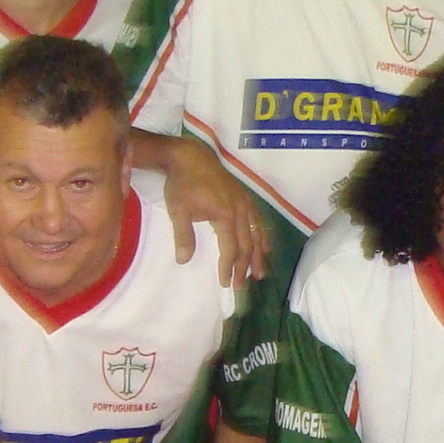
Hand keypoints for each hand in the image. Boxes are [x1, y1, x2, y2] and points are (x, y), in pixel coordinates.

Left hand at [155, 135, 269, 285]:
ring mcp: (245, 203)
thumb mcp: (178, 211)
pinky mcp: (245, 197)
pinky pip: (259, 221)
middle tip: (241, 286)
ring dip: (259, 256)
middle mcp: (240, 211)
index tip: (225, 283)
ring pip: (257, 234)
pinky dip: (263, 237)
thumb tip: (183, 261)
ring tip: (260, 274)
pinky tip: (265, 247)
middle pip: (247, 245)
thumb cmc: (182, 184)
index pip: (231, 249)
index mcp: (225, 216)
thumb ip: (183, 236)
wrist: (190, 156)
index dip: (229, 268)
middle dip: (245, 267)